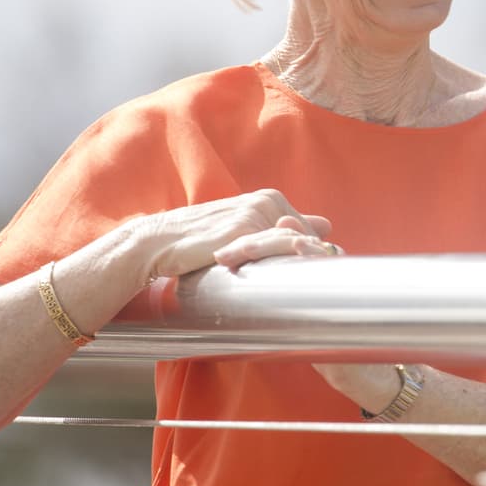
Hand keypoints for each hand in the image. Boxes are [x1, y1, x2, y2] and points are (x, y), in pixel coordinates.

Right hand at [133, 188, 336, 278]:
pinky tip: (270, 281)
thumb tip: (327, 226)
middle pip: (308, 240)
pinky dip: (281, 265)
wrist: (158, 242)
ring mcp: (258, 213)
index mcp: (272, 200)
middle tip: (301, 285)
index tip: (309, 277)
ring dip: (297, 266)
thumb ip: (282, 227)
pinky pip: (275, 250)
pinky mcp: (244, 230)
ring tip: (284, 285)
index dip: (310, 256)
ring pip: (294, 246)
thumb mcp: (244, 230)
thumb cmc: (200, 242)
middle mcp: (269, 202)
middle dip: (307, 262)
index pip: (311, 232)